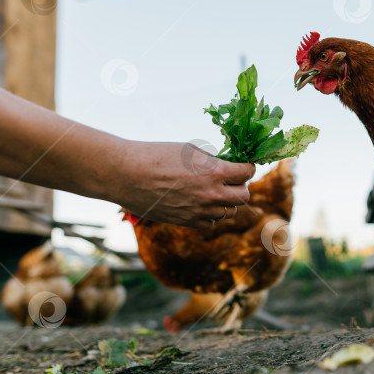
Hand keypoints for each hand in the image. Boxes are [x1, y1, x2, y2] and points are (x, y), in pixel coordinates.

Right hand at [111, 141, 255, 228]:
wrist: (126, 174)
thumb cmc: (156, 155)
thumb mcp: (189, 150)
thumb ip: (212, 161)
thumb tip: (226, 166)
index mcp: (215, 171)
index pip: (247, 173)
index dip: (247, 168)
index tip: (242, 166)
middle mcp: (212, 194)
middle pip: (244, 196)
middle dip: (241, 186)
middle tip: (232, 181)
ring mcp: (200, 210)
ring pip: (229, 212)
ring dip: (226, 202)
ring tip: (214, 192)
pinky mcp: (187, 222)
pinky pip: (211, 223)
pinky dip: (211, 214)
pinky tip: (201, 204)